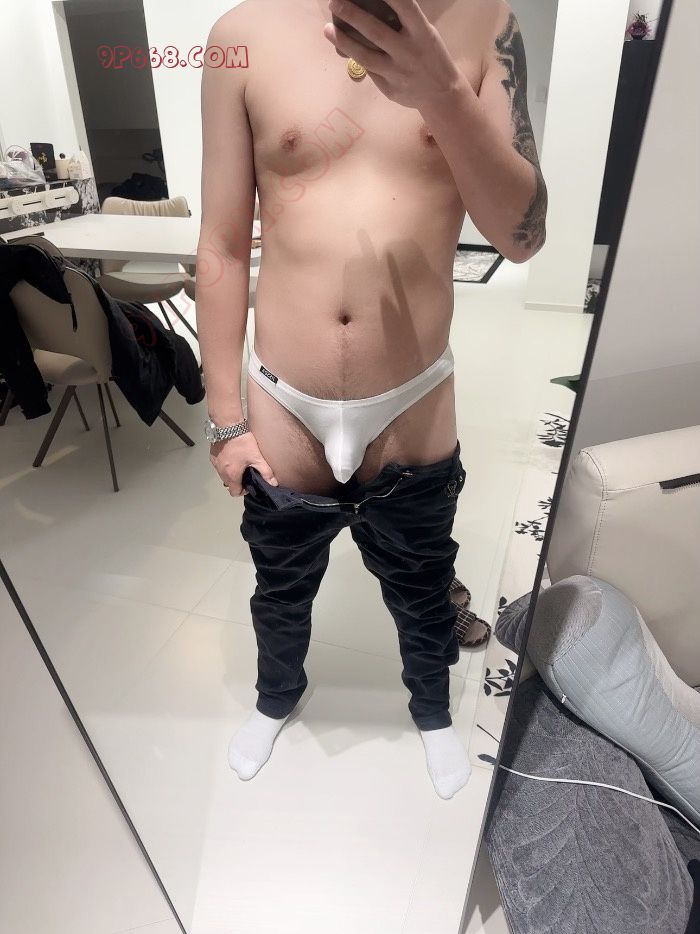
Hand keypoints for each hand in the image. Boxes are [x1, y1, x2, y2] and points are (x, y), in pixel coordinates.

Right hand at [209, 431, 278, 497]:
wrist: (227, 425)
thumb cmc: (242, 442)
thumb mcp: (256, 457)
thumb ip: (266, 472)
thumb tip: (273, 483)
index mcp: (231, 475)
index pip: (234, 493)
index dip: (243, 491)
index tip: (248, 483)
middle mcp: (221, 472)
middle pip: (229, 484)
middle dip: (238, 481)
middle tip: (246, 472)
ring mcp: (215, 464)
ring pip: (223, 474)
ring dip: (231, 472)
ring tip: (240, 463)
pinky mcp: (212, 456)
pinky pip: (219, 466)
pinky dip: (226, 464)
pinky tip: (233, 456)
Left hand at [323, 0, 463, 109]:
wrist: (442, 94)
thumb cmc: (430, 56)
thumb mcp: (424, 34)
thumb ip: (404, 23)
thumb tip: (372, 8)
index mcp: (421, 33)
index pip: (404, 7)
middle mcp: (409, 52)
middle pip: (376, 32)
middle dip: (352, 15)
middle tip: (334, 2)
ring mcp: (398, 73)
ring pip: (365, 56)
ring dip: (343, 42)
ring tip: (327, 29)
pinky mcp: (389, 89)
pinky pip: (369, 71)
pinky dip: (356, 58)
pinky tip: (344, 48)